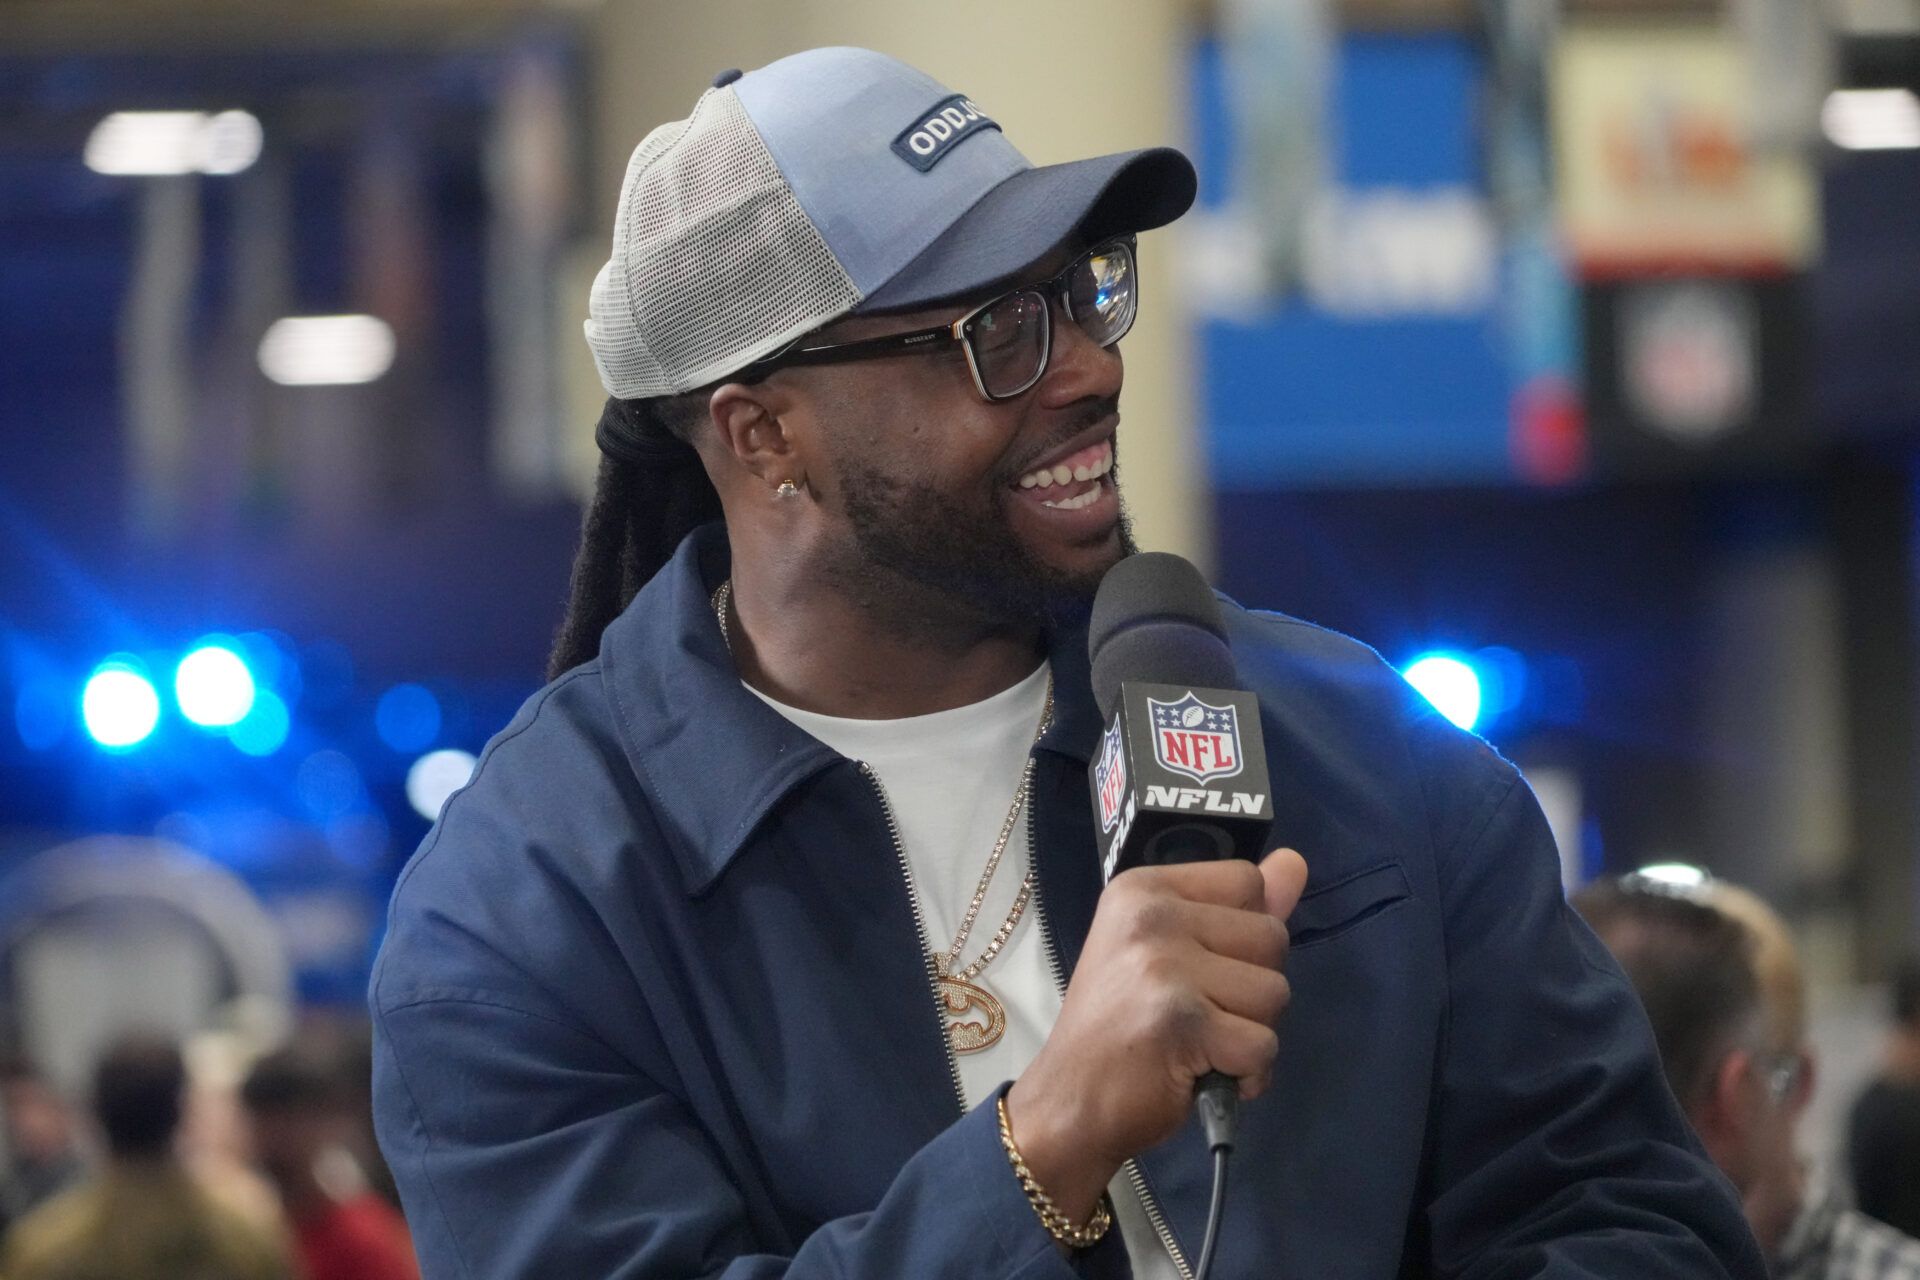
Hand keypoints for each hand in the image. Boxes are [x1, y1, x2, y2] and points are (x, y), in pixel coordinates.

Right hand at [1005, 847, 1308, 1220]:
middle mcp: (1152, 915)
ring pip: (1276, 992)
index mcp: (1143, 888)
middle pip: (1272, 936)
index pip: (1247, 881)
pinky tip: (1204, 1074)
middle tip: (1195, 1013)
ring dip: (1250, 1032)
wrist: (1068, 1102)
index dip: (1243, 933)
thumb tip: (1296, 862)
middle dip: (1251, 987)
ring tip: (1198, 1044)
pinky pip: (1264, 1045)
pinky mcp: (1184, 1022)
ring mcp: (1165, 966)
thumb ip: (1235, 909)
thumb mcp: (1169, 951)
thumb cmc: (1119, 1028)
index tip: (1198, 966)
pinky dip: (1247, 1074)